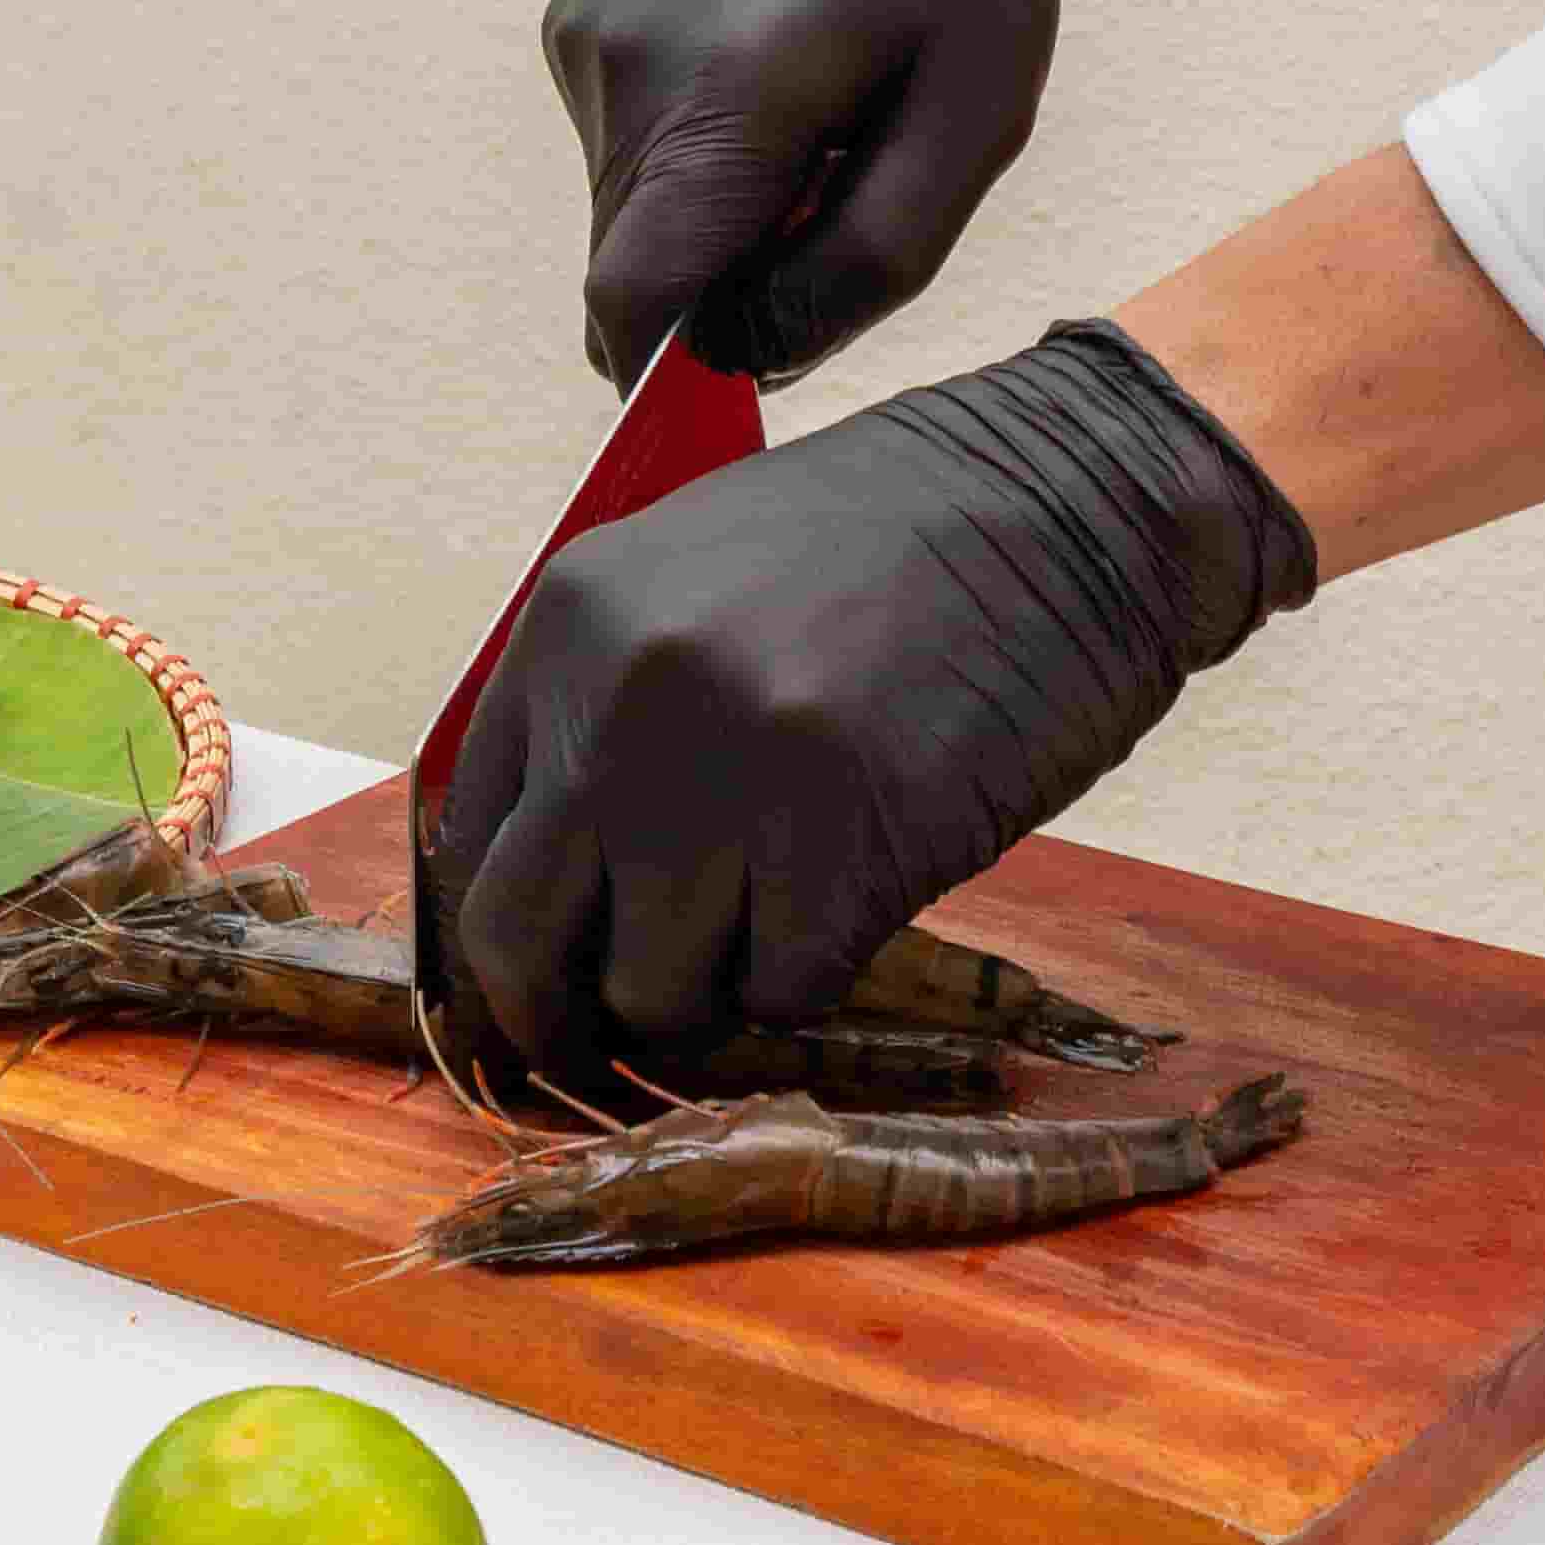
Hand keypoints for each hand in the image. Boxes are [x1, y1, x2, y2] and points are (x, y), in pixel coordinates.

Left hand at [444, 321, 1318, 1070]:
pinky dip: (818, 978)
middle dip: (563, 1020)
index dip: (503, 938)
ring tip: (780, 932)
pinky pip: (785, 993)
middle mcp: (621, 706)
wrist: (1077, 498)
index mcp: (569, 629)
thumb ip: (611, 705)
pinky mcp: (840, 848)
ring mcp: (726, 780)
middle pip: (519, 943)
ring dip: (714, 1000)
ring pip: (653, 994)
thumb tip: (561, 868)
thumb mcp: (701, 579)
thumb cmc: (908, 542)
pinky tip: (861, 902)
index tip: (547, 980)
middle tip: (614, 1046)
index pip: (466, 839)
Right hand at [544, 0, 1058, 386]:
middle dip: (724, 283)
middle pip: (637, 271)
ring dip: (716, 218)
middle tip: (832, 205)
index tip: (743, 372)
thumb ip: (868, 263)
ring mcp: (588, 43)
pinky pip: (626, 155)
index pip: (636, 301)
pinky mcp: (577, 29)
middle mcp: (628, 69)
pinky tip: (767, 85)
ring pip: (630, 217)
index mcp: (729, 95)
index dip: (679, 372)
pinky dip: (694, 160)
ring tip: (812, 128)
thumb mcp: (975, 119)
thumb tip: (755, 356)